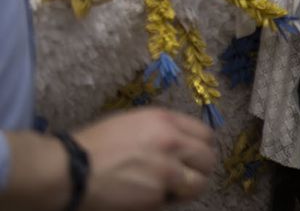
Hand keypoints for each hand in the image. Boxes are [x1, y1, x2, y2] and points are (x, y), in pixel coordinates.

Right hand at [75, 107, 217, 210]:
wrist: (69, 170)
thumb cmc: (91, 146)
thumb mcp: (130, 124)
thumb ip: (160, 131)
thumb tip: (178, 142)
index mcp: (165, 121)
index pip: (205, 134)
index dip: (199, 148)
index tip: (191, 157)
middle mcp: (172, 143)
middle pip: (208, 159)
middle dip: (198, 170)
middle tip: (184, 177)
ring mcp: (166, 171)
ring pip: (198, 184)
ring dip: (186, 189)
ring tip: (168, 191)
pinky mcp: (155, 197)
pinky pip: (170, 202)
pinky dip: (162, 202)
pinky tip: (143, 197)